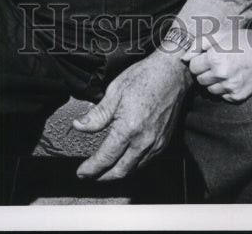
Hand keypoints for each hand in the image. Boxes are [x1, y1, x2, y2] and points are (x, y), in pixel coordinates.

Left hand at [72, 51, 190, 180]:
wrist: (172, 73)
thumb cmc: (144, 77)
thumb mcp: (115, 92)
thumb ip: (97, 114)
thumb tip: (79, 125)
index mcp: (128, 129)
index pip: (106, 158)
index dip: (91, 169)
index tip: (81, 172)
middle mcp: (143, 141)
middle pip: (120, 171)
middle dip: (102, 177)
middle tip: (90, 175)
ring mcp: (156, 143)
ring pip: (134, 169)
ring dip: (118, 173)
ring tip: (105, 170)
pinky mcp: (163, 142)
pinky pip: (146, 162)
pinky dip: (132, 166)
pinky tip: (125, 159)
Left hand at [184, 30, 251, 101]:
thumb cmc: (244, 40)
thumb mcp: (221, 35)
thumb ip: (199, 44)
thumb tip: (183, 58)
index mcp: (215, 58)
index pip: (193, 67)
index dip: (198, 60)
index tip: (207, 55)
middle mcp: (222, 75)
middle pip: (199, 79)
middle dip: (204, 71)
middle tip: (217, 61)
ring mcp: (230, 88)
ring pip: (209, 89)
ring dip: (213, 81)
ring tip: (225, 69)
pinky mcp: (238, 97)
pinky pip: (222, 96)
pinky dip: (224, 88)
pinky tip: (234, 77)